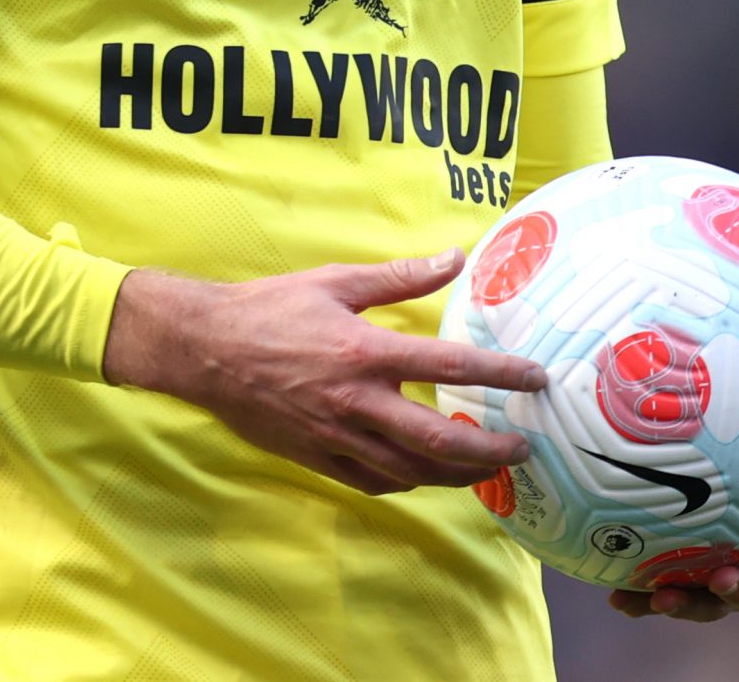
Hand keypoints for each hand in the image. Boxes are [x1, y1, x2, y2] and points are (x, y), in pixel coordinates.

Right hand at [102, 247, 547, 496]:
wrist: (204, 349)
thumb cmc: (268, 309)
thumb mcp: (336, 280)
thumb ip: (400, 277)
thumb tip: (454, 257)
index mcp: (364, 352)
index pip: (449, 365)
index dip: (499, 373)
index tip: (534, 379)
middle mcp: (356, 401)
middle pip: (440, 439)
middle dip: (490, 449)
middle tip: (522, 446)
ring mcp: (336, 436)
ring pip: (412, 470)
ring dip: (457, 473)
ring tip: (487, 466)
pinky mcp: (316, 457)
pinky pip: (374, 481)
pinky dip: (409, 481)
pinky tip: (425, 472)